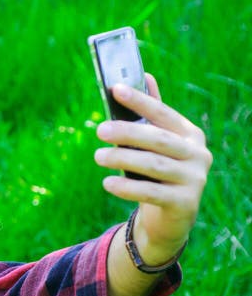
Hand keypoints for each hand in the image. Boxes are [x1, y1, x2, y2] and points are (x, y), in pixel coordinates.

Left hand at [93, 74, 212, 264]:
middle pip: (158, 139)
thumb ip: (150, 116)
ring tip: (98, 156)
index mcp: (190, 135)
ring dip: (122, 158)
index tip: (116, 89)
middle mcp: (198, 155)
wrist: (169, 220)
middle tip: (99, 130)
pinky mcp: (185, 204)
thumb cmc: (157, 175)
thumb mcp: (155, 146)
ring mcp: (195, 180)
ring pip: (154, 165)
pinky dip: (127, 187)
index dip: (140, 101)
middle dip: (127, 132)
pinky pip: (151, 192)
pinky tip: (107, 183)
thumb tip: (144, 75)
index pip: (163, 113)